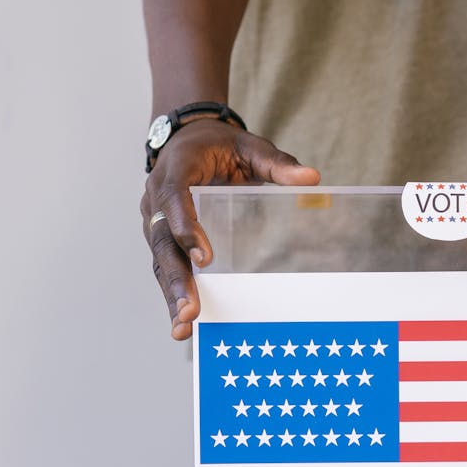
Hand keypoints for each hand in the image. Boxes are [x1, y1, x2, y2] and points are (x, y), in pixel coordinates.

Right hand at [140, 119, 320, 339]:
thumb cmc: (219, 145)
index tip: (204, 259)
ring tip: (184, 326)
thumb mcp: (250, 146)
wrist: (187, 140)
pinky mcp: (161, 239)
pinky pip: (164, 268)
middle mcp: (156, 199)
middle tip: (191, 310)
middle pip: (162, 242)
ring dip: (171, 294)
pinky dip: (172, 294)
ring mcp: (154, 222)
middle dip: (176, 278)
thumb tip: (312, 179)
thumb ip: (277, 163)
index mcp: (176, 170)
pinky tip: (182, 323)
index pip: (174, 200)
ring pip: (159, 261)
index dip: (186, 228)